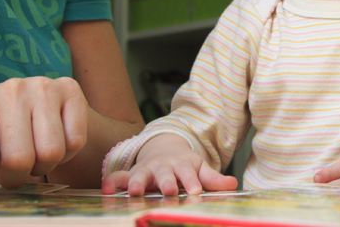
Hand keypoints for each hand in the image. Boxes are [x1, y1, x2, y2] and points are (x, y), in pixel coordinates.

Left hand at [0, 76, 87, 205]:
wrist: (45, 108)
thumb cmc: (1, 134)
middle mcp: (10, 87)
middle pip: (19, 157)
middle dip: (19, 175)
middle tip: (17, 168)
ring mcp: (42, 84)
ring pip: (50, 152)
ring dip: (45, 165)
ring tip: (37, 151)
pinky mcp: (70, 87)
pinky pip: (74, 140)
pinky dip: (68, 151)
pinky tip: (58, 137)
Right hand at [101, 133, 237, 195]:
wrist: (164, 147)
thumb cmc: (184, 164)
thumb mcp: (199, 167)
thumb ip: (213, 178)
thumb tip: (233, 184)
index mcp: (182, 165)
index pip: (188, 172)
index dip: (192, 181)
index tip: (196, 191)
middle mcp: (163, 167)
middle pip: (164, 174)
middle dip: (166, 182)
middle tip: (169, 191)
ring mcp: (147, 170)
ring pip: (141, 175)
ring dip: (138, 182)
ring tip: (136, 192)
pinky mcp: (132, 175)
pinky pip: (120, 178)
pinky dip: (112, 182)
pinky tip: (106, 190)